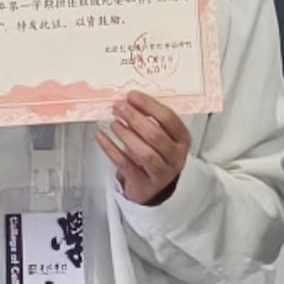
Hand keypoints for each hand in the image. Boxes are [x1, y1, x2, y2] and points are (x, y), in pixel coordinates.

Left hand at [97, 91, 191, 206]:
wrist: (153, 187)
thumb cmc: (157, 154)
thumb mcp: (162, 136)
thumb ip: (151, 120)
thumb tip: (128, 100)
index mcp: (183, 140)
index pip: (169, 118)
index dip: (149, 105)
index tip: (132, 96)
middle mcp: (176, 157)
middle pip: (156, 135)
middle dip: (135, 118)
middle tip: (119, 107)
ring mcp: (161, 174)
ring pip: (144, 153)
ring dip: (126, 135)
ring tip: (113, 123)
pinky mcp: (143, 184)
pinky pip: (125, 165)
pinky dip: (111, 149)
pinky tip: (101, 137)